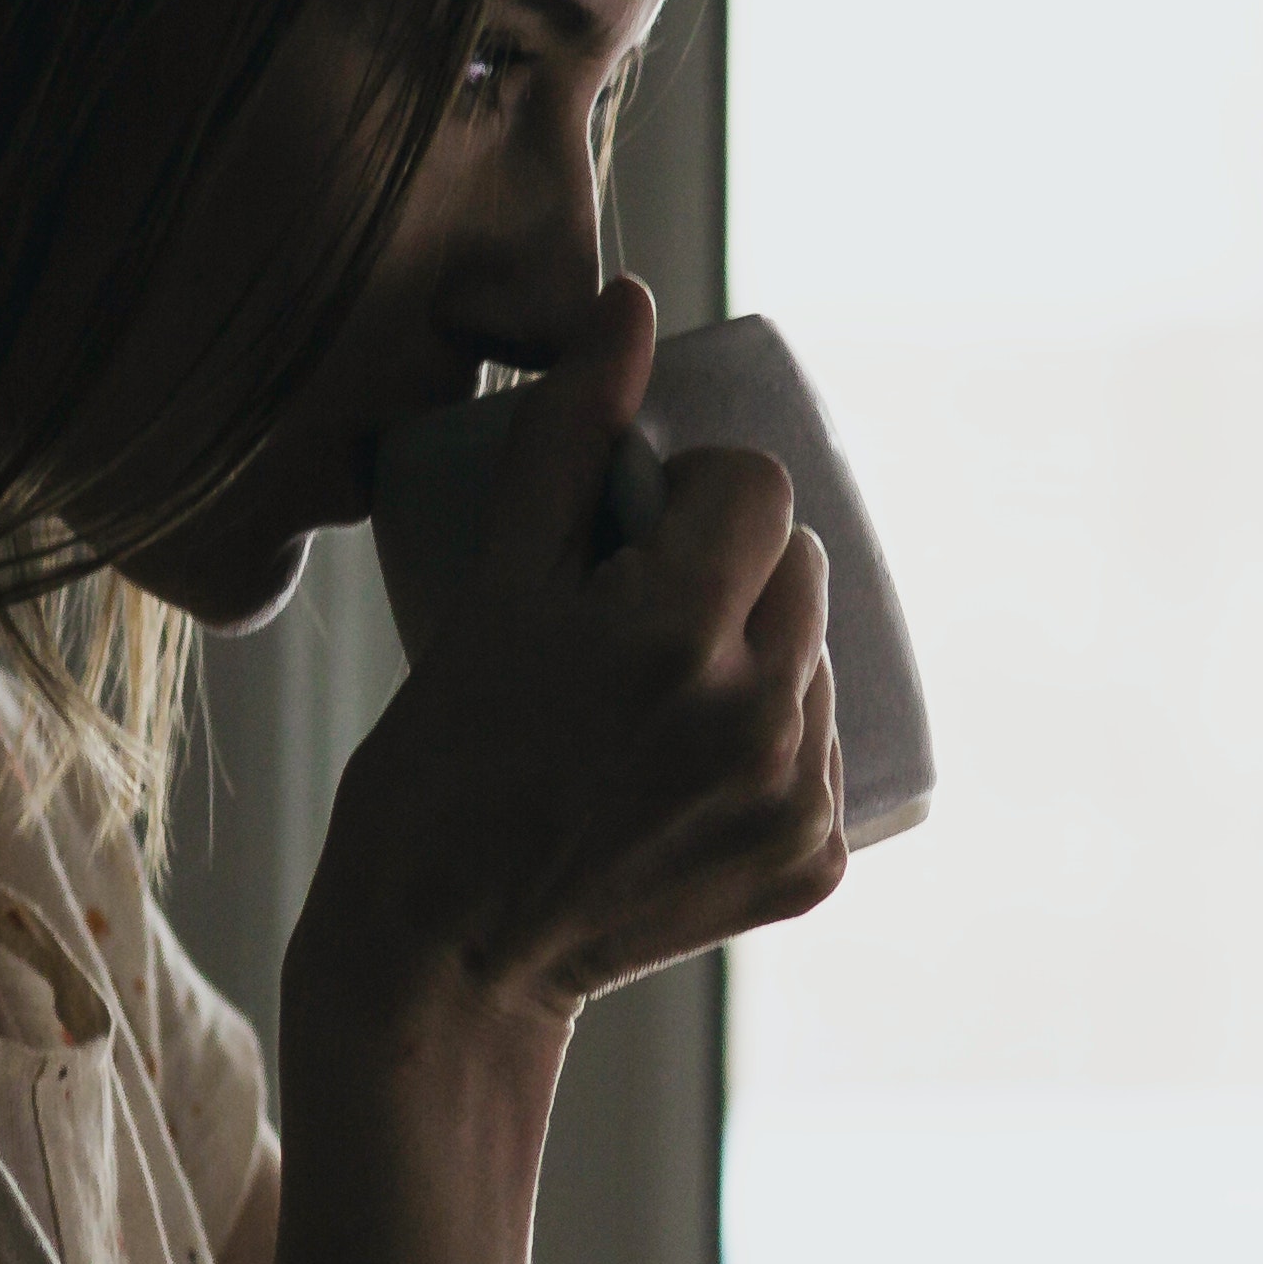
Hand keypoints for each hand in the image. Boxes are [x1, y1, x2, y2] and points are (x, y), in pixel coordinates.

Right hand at [300, 278, 846, 1024]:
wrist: (446, 958)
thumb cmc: (440, 767)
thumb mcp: (491, 588)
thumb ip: (564, 441)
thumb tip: (633, 305)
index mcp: (675, 634)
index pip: (760, 488)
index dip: (700, 493)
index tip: (639, 533)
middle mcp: (760, 718)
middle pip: (801, 568)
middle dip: (732, 571)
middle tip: (637, 619)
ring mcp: (796, 800)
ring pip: (817, 659)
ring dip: (758, 654)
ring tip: (656, 701)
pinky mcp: (814, 866)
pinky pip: (822, 754)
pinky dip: (771, 745)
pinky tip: (688, 770)